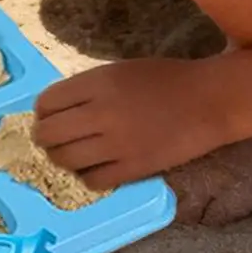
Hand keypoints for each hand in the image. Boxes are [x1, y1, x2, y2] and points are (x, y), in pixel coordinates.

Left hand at [33, 57, 228, 190]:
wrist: (210, 101)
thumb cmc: (164, 80)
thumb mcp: (117, 71)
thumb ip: (86, 89)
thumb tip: (55, 109)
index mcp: (95, 84)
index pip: (46, 103)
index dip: (42, 112)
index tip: (48, 116)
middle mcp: (101, 113)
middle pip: (49, 134)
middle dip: (44, 138)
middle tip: (52, 139)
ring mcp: (117, 144)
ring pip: (66, 159)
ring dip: (62, 159)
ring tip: (70, 155)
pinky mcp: (135, 168)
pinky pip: (94, 180)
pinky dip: (87, 177)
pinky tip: (94, 169)